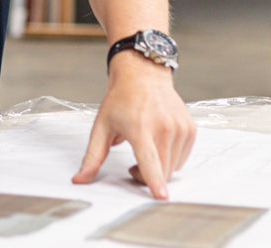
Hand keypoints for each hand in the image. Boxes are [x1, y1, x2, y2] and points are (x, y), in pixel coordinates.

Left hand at [71, 55, 194, 198]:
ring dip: (159, 169)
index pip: (148, 159)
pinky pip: (181, 158)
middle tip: (131, 167)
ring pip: (172, 167)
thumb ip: (92, 156)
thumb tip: (80, 179)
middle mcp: (163, 126)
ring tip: (144, 152)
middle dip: (146, 178)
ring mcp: (180, 127)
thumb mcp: (101, 126)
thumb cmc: (121, 99)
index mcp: (139, 127)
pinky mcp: (190, 129)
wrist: (143, 75)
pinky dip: (170, 159)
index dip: (154, 179)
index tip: (161, 195)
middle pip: (161, 170)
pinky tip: (158, 144)